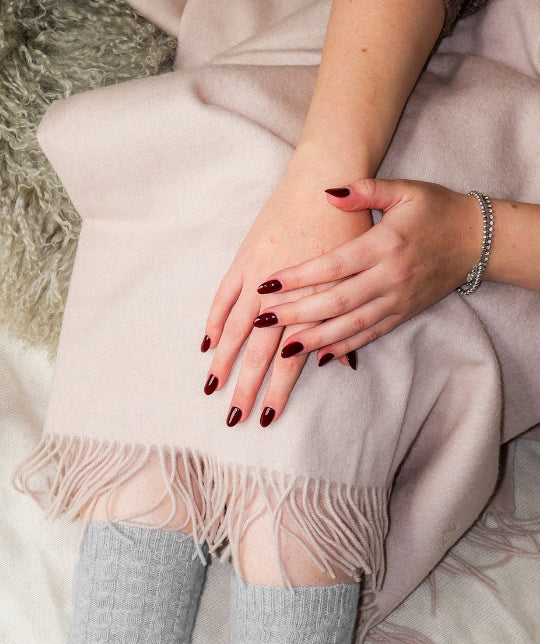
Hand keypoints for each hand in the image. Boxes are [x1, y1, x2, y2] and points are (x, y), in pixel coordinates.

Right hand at [202, 171, 370, 425]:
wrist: (327, 176)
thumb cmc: (349, 226)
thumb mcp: (357, 274)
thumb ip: (345, 322)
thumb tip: (342, 363)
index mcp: (310, 300)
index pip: (290, 357)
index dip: (278, 388)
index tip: (267, 416)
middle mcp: (280, 294)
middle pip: (257, 351)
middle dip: (245, 387)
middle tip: (234, 418)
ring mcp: (257, 275)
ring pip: (235, 328)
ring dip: (222, 361)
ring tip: (212, 388)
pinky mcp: (244, 258)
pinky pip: (223, 296)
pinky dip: (214, 320)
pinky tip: (206, 345)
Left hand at [258, 179, 482, 362]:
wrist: (478, 239)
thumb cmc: (436, 210)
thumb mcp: (404, 189)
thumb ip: (365, 190)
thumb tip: (328, 192)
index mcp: (384, 244)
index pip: (333, 265)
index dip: (298, 277)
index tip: (266, 284)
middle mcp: (389, 277)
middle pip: (335, 301)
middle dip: (295, 313)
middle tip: (262, 320)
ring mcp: (396, 301)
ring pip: (349, 326)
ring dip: (314, 339)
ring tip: (283, 348)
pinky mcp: (402, 315)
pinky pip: (369, 335)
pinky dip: (344, 348)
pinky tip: (318, 357)